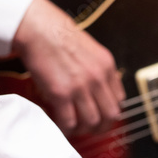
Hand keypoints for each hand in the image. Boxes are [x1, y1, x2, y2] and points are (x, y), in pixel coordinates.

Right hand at [13, 0, 124, 135]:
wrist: (38, 28)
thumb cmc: (58, 36)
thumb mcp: (90, 50)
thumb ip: (97, 69)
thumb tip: (97, 90)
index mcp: (107, 66)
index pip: (119, 100)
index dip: (109, 112)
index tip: (100, 116)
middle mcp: (98, 77)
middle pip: (110, 115)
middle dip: (101, 126)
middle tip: (89, 129)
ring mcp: (81, 87)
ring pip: (91, 122)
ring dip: (83, 129)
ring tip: (73, 126)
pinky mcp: (61, 93)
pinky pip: (69, 121)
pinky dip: (65, 128)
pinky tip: (59, 124)